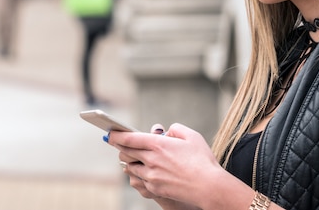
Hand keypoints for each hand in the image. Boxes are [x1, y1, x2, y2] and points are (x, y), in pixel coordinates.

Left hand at [108, 122, 222, 207]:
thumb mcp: (192, 136)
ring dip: (130, 161)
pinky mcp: (155, 189)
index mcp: (159, 145)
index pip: (130, 139)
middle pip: (126, 153)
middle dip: (120, 147)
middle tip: (116, 142)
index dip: (117, 135)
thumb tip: (167, 132)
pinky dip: (139, 174)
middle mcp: (151, 160)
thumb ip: (176, 129)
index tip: (110, 132)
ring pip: (131, 167)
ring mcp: (152, 176)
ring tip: (132, 157)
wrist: (208, 187)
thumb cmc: (202, 160)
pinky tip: (143, 171)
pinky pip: (140, 180)